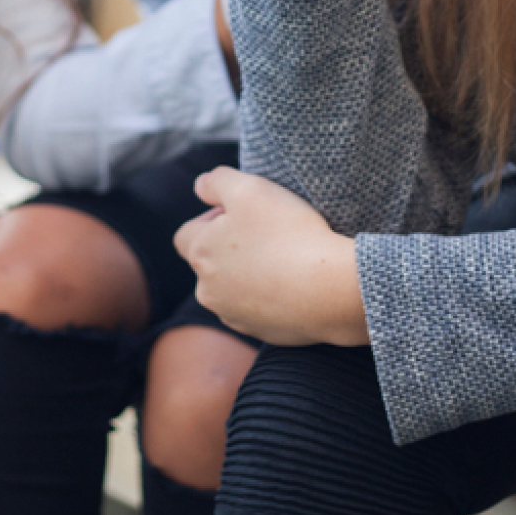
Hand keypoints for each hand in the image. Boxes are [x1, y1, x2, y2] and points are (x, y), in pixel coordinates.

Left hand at [174, 167, 368, 347]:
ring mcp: (234, 316)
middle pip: (210, 263)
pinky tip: (295, 283)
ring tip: (284, 259)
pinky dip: (270, 297)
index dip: (212, 219)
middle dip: (231, 248)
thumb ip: (216, 181)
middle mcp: (207, 290)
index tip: (244, 214)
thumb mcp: (249, 188)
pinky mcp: (260, 333)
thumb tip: (200, 186)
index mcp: (200, 253)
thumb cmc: (287, 233)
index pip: (187, 234)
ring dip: (249, 274)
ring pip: (233, 289)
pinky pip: (259, 311)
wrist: (329, 289)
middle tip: (267, 234)